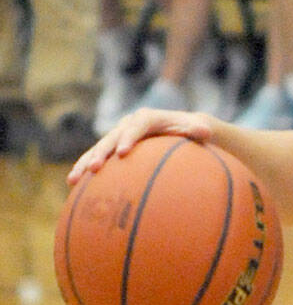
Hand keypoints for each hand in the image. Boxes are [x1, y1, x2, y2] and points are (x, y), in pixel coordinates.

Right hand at [69, 108, 213, 185]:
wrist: (180, 129)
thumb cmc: (190, 132)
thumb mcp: (197, 130)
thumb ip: (198, 130)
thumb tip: (205, 131)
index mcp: (148, 118)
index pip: (137, 126)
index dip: (129, 138)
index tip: (123, 153)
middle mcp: (129, 125)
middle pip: (112, 137)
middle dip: (102, 152)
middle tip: (95, 168)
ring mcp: (119, 136)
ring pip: (99, 149)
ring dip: (85, 163)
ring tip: (74, 180)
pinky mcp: (114, 148)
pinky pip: (97, 158)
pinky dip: (85, 169)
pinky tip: (74, 186)